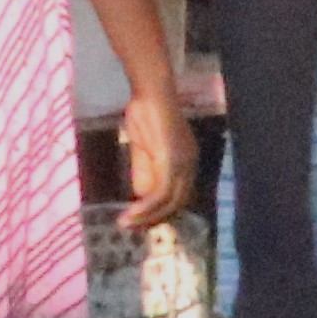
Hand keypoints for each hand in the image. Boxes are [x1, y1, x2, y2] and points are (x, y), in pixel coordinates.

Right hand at [110, 80, 197, 233]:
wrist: (150, 89)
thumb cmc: (145, 111)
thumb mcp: (142, 147)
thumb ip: (145, 170)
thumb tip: (141, 195)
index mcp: (186, 162)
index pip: (178, 196)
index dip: (160, 212)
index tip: (139, 221)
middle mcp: (190, 166)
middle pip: (177, 204)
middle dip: (154, 220)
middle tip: (132, 227)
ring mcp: (182, 164)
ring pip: (169, 203)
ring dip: (147, 217)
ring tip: (126, 224)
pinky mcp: (171, 161)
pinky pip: (160, 192)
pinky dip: (145, 207)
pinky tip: (130, 214)